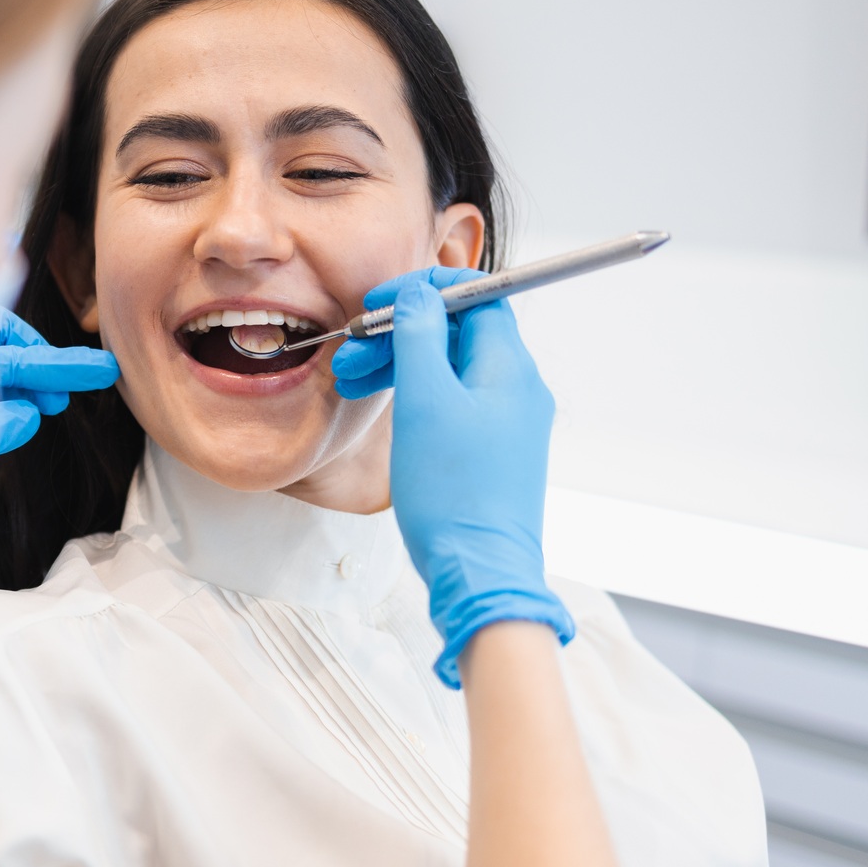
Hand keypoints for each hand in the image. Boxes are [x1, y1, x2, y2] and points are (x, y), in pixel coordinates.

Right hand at [333, 267, 573, 687]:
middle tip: (351, 352)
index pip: (478, 295)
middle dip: (400, 334)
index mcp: (510, 368)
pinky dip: (416, 398)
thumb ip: (421, 337)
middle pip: (458, 334)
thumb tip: (420, 294)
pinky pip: (453, 405)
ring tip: (350, 383)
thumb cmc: (454, 494)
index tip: (379, 304)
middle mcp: (518, 390)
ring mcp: (507, 424)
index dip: (426, 290)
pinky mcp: (492, 454)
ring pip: (450, 371)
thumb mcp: (425, 402)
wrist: (479, 576)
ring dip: (400, 367)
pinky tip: (382, 411)